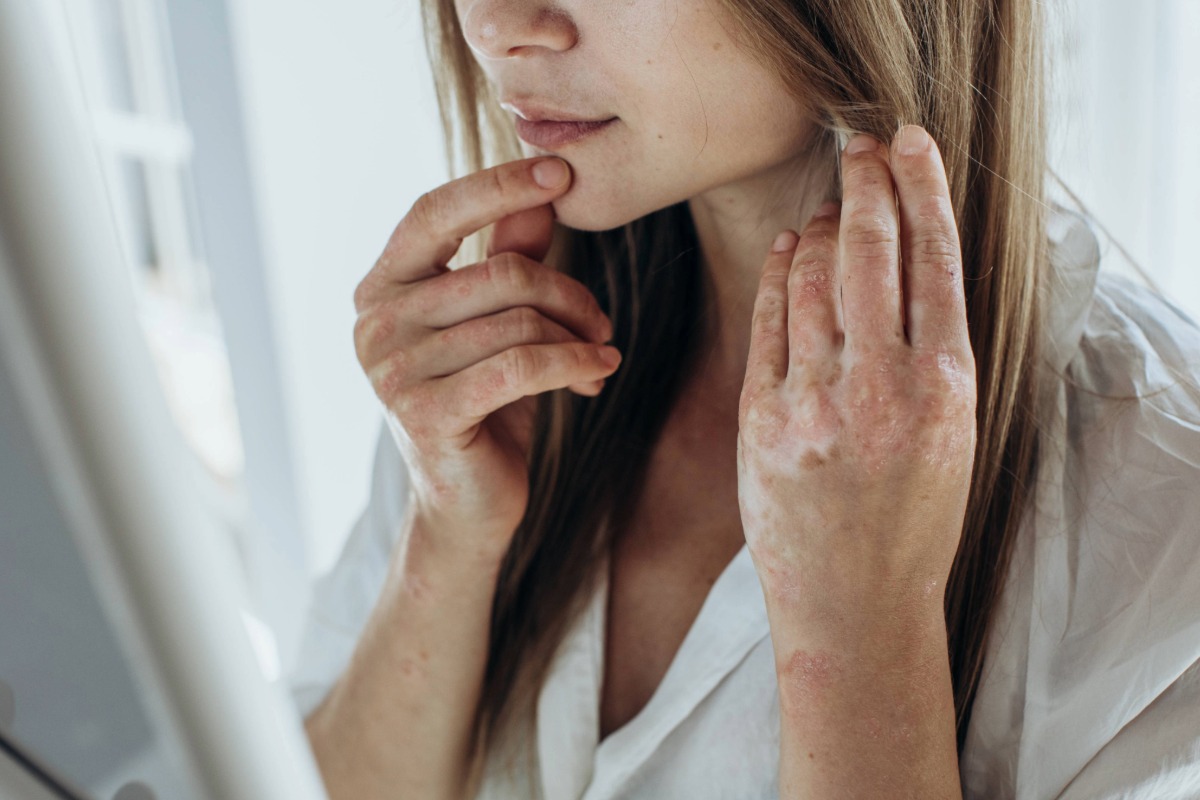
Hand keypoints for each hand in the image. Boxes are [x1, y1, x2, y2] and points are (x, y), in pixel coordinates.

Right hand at [352, 157, 620, 559]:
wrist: (467, 504)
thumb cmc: (483, 404)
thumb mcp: (496, 323)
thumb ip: (508, 256)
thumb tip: (543, 192)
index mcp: (381, 287)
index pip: (435, 212)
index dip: (498, 185)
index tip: (561, 172)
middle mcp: (374, 322)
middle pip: (500, 273)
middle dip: (568, 293)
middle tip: (601, 322)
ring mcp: (393, 370)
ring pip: (518, 321)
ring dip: (578, 336)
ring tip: (598, 356)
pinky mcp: (426, 414)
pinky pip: (521, 366)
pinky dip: (574, 363)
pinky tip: (601, 370)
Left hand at [736, 125, 976, 624]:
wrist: (853, 602)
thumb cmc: (913, 523)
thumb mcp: (953, 438)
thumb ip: (935, 356)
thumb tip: (912, 266)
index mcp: (947, 388)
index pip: (936, 260)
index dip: (921, 189)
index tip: (910, 143)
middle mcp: (882, 387)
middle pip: (872, 253)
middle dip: (866, 185)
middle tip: (861, 146)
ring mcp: (816, 402)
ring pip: (815, 281)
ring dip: (823, 231)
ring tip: (831, 207)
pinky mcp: (763, 420)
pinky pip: (770, 325)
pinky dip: (780, 277)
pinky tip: (790, 250)